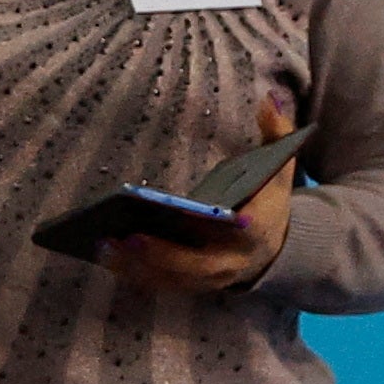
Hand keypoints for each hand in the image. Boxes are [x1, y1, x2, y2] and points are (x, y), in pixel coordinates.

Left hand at [106, 107, 301, 297]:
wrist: (275, 247)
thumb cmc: (266, 199)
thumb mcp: (279, 164)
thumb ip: (277, 132)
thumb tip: (269, 97)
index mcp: (257, 230)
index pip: (242, 230)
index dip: (217, 226)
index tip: (186, 213)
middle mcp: (233, 261)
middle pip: (196, 265)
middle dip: (162, 254)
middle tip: (127, 235)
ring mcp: (210, 279)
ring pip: (173, 280)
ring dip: (138, 267)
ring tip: (104, 243)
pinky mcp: (190, 286)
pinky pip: (159, 285)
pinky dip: (133, 274)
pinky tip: (105, 255)